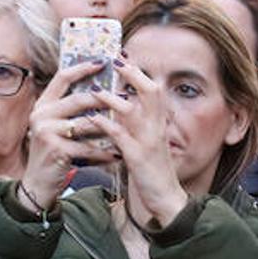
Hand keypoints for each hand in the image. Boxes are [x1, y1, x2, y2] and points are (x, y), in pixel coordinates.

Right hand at [22, 61, 118, 209]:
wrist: (38, 182)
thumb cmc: (57, 151)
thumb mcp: (60, 126)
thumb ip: (74, 108)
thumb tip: (103, 88)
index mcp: (43, 104)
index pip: (63, 77)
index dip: (83, 67)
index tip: (104, 61)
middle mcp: (41, 114)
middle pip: (79, 99)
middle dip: (106, 99)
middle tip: (126, 96)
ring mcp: (46, 131)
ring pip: (88, 123)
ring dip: (110, 128)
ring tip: (128, 129)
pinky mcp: (55, 149)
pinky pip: (89, 147)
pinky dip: (105, 152)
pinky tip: (117, 155)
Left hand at [87, 59, 189, 229]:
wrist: (165, 199)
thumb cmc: (152, 173)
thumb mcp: (147, 144)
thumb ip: (137, 126)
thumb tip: (122, 109)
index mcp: (159, 125)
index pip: (154, 92)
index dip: (140, 74)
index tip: (124, 59)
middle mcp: (157, 129)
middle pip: (151, 92)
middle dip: (133, 75)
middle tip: (115, 61)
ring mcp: (149, 142)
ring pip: (132, 111)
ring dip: (112, 97)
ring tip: (95, 89)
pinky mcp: (138, 157)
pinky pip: (120, 136)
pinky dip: (105, 124)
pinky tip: (92, 118)